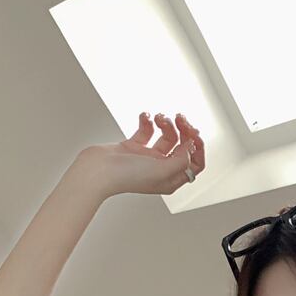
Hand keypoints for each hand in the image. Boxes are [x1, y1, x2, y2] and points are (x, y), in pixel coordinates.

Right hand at [82, 112, 204, 197]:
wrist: (97, 171)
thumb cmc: (126, 177)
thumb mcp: (162, 171)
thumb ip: (181, 160)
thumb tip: (192, 147)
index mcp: (170, 179)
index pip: (194, 164)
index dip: (198, 148)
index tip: (194, 134)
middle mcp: (161, 169)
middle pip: (182, 147)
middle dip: (184, 130)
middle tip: (180, 118)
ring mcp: (147, 157)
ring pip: (166, 136)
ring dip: (166, 123)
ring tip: (159, 117)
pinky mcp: (133, 147)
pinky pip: (147, 130)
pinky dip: (147, 121)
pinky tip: (145, 116)